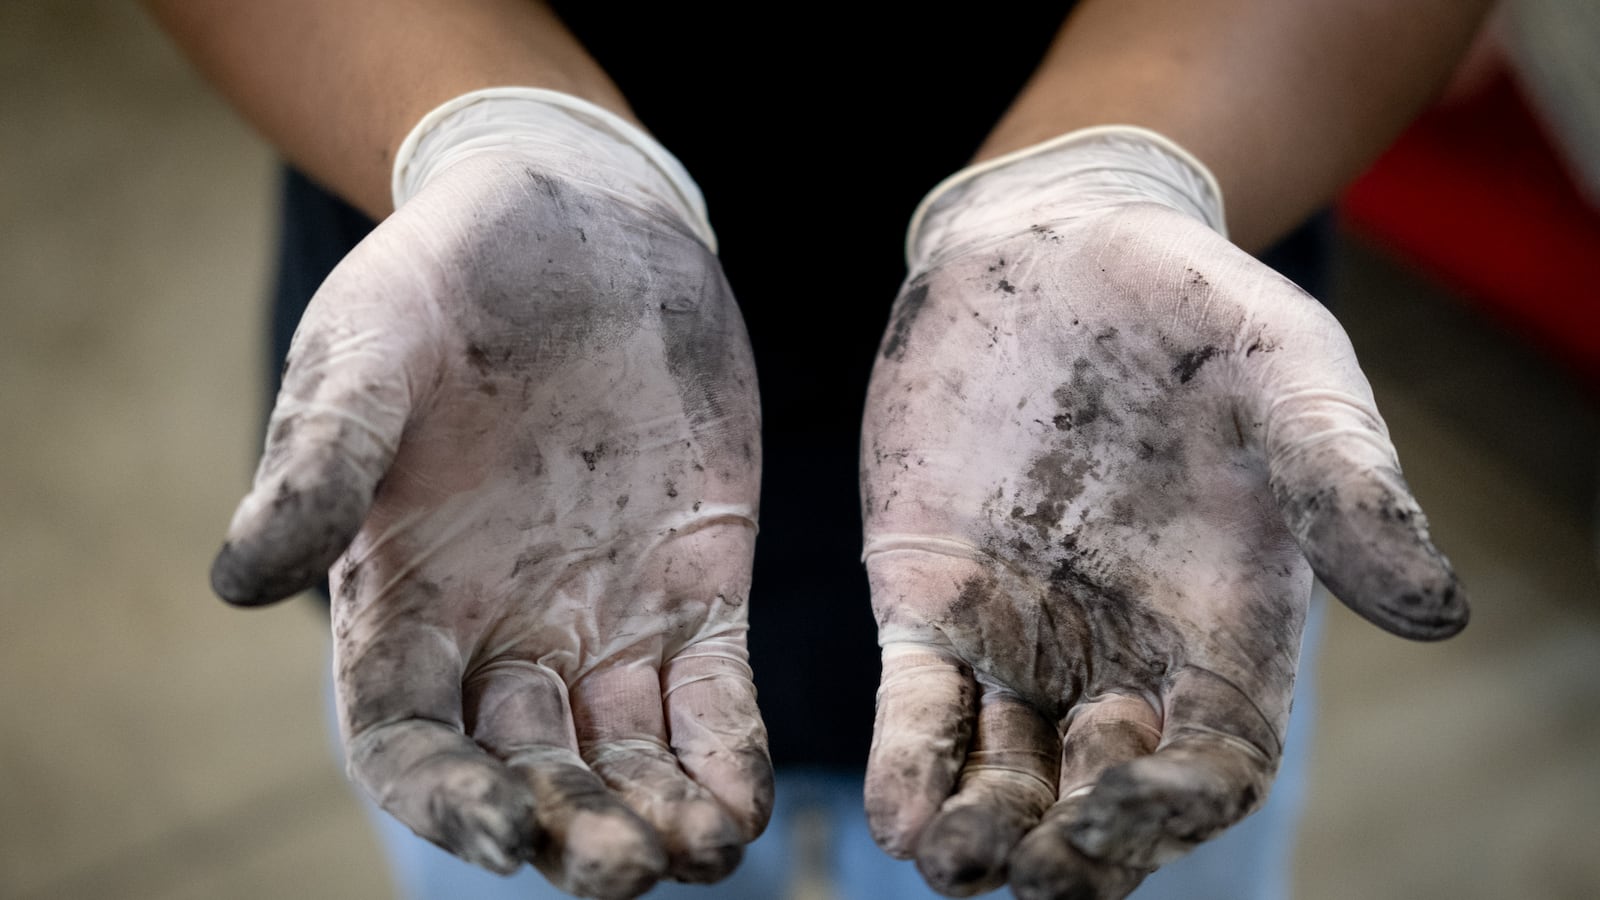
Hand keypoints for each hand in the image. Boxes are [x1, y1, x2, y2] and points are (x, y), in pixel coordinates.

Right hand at [210, 92, 770, 898]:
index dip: (448, 800)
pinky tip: (742, 801)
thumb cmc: (446, 279)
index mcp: (402, 596)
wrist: (578, 216)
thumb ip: (320, 459)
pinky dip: (726, 754)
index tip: (507, 831)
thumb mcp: (370, 350)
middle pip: (529, 769)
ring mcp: (606, 614)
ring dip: (659, 817)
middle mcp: (502, 629)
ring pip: (626, 754)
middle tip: (622, 872)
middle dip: (573, 831)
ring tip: (700, 852)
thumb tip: (239, 581)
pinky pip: (712, 695)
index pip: (409, 739)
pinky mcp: (698, 584)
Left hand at [860, 129, 1466, 898]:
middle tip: (1039, 870)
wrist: (1051, 243)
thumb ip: (1341, 474)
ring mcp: (1014, 634)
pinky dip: (907, 764)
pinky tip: (897, 807)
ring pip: (999, 772)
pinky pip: (916, 707)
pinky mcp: (924, 600)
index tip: (1125, 806)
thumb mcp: (1280, 367)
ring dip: (978, 831)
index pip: (1210, 761)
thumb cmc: (1189, 306)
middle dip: (1071, 849)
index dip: (1175, 803)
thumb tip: (1438, 607)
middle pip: (1098, 794)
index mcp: (1218, 623)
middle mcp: (1115, 652)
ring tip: (949, 857)